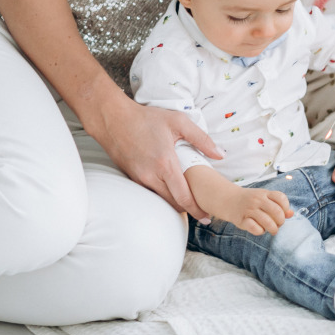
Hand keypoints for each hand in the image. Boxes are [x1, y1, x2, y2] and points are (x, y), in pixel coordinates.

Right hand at [88, 93, 223, 218]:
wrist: (113, 119)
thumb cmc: (146, 118)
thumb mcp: (178, 122)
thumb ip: (202, 139)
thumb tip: (220, 154)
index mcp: (165, 164)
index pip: (183, 197)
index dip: (196, 209)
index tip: (206, 216)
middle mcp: (151, 176)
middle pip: (173, 204)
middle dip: (188, 209)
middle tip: (201, 210)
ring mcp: (139, 179)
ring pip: (160, 200)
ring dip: (174, 203)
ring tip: (188, 200)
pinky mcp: (131, 178)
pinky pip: (150, 192)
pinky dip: (161, 194)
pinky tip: (169, 189)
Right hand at [213, 185, 294, 235]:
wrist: (228, 199)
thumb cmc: (250, 201)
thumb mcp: (264, 198)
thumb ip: (278, 205)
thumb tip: (291, 214)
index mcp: (264, 193)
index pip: (281, 198)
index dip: (286, 208)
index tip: (283, 213)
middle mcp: (257, 200)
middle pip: (277, 211)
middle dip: (281, 221)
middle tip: (278, 225)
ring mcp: (249, 209)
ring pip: (267, 221)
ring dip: (273, 229)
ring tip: (272, 230)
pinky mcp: (242, 220)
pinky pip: (255, 228)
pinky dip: (260, 231)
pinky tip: (260, 230)